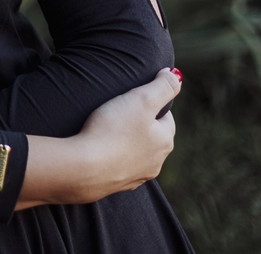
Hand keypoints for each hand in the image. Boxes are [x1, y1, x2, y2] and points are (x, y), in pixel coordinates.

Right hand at [73, 66, 182, 199]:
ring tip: (106, 132)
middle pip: (152, 138)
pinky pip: (118, 168)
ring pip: (137, 155)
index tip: (133, 99)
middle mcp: (155, 163)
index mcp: (164, 141)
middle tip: (118, 113)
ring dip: (127, 145)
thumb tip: (176, 75)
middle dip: (140, 126)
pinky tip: (98, 153)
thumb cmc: (112, 130)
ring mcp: (136, 177)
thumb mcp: (141, 99)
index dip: (151, 105)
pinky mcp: (116, 186)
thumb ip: (163, 86)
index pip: (165, 118)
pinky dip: (112, 160)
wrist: (84, 169)